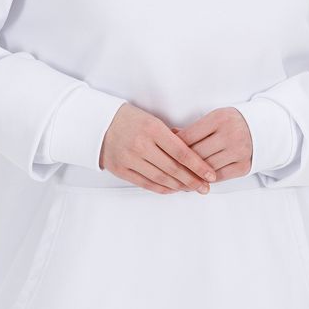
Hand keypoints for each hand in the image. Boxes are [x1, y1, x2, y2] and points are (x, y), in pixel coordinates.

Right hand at [100, 103, 216, 194]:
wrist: (97, 123)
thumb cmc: (129, 119)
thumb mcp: (151, 119)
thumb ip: (171, 135)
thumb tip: (192, 150)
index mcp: (152, 129)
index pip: (181, 152)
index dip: (198, 166)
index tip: (211, 175)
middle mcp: (141, 145)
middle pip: (173, 168)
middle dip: (193, 180)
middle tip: (205, 187)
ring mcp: (130, 159)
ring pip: (161, 178)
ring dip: (179, 186)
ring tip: (192, 189)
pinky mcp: (121, 170)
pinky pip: (146, 184)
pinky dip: (162, 189)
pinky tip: (173, 189)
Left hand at [170, 107, 252, 184]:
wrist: (264, 128)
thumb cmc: (232, 123)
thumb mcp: (215, 118)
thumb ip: (195, 129)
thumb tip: (170, 136)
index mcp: (220, 119)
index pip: (189, 136)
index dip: (173, 146)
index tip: (163, 151)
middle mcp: (230, 135)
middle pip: (196, 154)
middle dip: (179, 162)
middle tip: (165, 168)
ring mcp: (238, 152)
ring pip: (206, 167)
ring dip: (191, 174)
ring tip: (177, 177)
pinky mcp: (244, 166)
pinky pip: (219, 176)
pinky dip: (206, 180)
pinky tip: (196, 181)